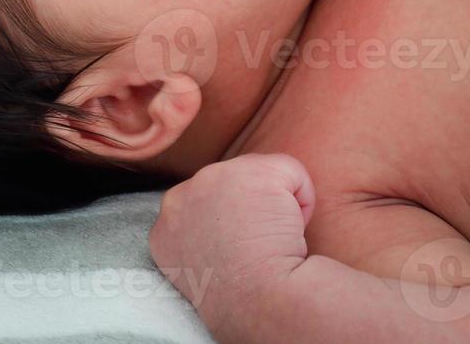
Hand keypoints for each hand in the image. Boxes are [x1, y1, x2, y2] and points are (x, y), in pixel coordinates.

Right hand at [149, 153, 314, 338]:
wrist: (257, 299)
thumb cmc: (238, 297)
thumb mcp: (197, 267)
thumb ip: (200, 233)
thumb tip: (227, 217)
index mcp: (166, 225)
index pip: (203, 206)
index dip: (229, 226)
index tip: (237, 251)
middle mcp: (184, 193)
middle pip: (227, 186)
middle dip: (246, 211)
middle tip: (252, 248)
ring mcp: (216, 177)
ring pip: (258, 177)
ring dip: (271, 205)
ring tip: (270, 240)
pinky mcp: (255, 170)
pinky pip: (292, 173)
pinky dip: (303, 200)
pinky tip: (292, 229)